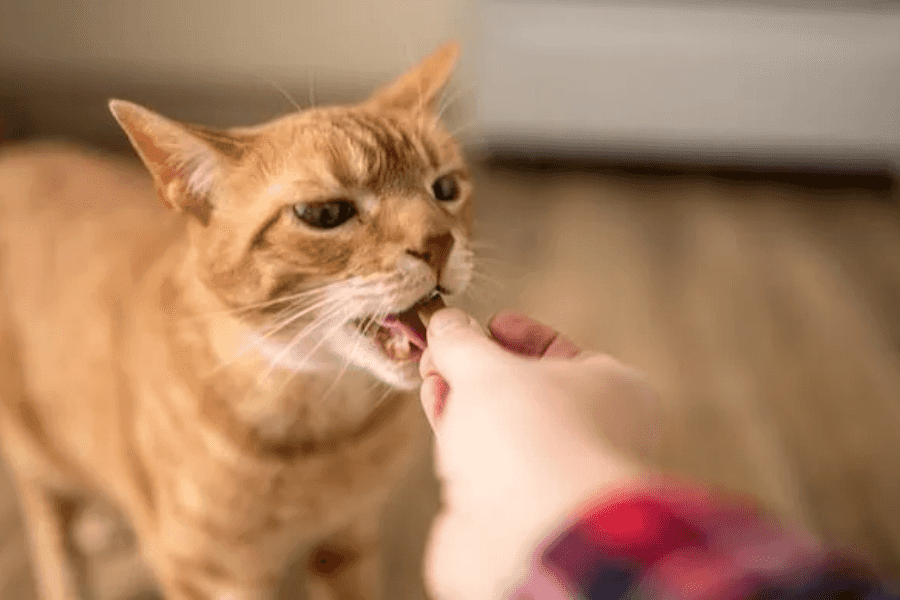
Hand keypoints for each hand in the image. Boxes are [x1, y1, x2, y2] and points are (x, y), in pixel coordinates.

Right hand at [418, 309, 659, 598]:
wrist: (535, 539)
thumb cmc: (534, 438)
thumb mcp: (490, 369)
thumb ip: (463, 343)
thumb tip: (446, 322)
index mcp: (612, 391)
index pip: (561, 352)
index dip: (518, 334)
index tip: (483, 324)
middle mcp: (588, 434)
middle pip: (523, 388)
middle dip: (477, 366)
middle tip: (443, 347)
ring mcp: (551, 473)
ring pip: (498, 425)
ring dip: (461, 396)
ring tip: (431, 373)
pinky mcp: (513, 507)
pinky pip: (480, 459)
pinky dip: (456, 433)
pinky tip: (435, 404)